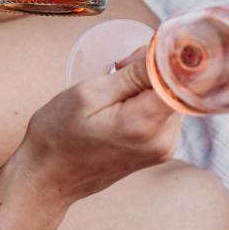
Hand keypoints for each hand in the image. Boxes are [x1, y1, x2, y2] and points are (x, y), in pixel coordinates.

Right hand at [9, 47, 180, 211]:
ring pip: (173, 96)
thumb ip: (133, 74)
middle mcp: (163, 140)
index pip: (180, 77)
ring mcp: (164, 148)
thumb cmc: (60, 134)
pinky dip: (148, 99)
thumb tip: (165, 53)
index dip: (163, 57)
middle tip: (118, 68)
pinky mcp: (159, 150)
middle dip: (154, 68)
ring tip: (116, 88)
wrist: (49, 176)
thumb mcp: (89, 94)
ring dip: (150, 84)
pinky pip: (165, 112)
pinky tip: (122, 103)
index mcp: (145, 124)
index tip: (138, 53)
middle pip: (178, 86)